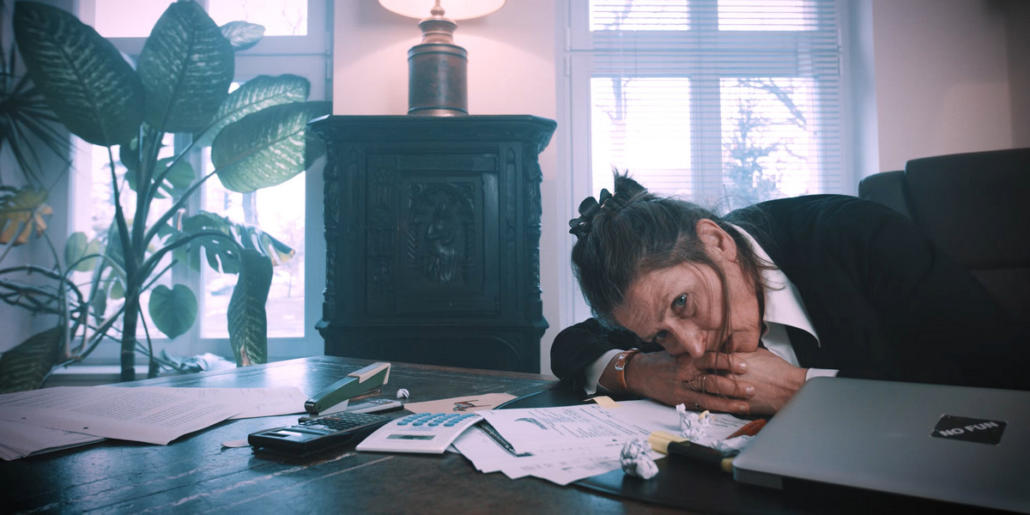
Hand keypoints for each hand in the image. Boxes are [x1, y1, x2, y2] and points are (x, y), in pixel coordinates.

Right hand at [624, 351, 754, 414]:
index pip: (710, 359)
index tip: (744, 365)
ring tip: (746, 403)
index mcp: (686, 358)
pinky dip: (716, 409)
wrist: (639, 374)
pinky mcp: (679, 401)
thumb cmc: (663, 360)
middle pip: (711, 380)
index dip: (728, 362)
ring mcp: (681, 389)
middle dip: (733, 385)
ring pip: (708, 396)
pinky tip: (729, 410)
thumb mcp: (678, 350)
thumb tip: (728, 345)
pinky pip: (700, 406)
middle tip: (751, 388)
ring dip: (729, 401)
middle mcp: (684, 373)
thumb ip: (699, 351)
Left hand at [695, 348, 806, 414]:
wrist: (789, 388)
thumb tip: (728, 345)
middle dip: (690, 375)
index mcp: (732, 360)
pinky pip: (718, 406)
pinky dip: (709, 404)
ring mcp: (732, 392)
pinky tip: (703, 401)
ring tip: (690, 388)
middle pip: (700, 375)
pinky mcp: (737, 406)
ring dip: (697, 390)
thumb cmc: (776, 370)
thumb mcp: (756, 352)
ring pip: (706, 392)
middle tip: (682, 375)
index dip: (695, 359)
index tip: (690, 360)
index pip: (705, 357)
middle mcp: (729, 375)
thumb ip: (738, 349)